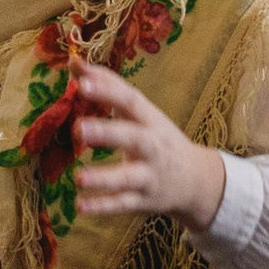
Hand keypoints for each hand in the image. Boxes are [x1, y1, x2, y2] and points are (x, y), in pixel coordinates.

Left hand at [68, 63, 226, 230]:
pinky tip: (81, 207)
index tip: (82, 82)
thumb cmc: (158, 138)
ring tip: (78, 178)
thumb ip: (107, 87)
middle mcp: (152, 146)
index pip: (130, 101)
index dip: (108, 91)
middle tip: (78, 128)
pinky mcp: (143, 201)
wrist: (195, 180)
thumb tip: (73, 61)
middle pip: (133, 138)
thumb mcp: (139, 112)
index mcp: (150, 120)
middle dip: (107, 133)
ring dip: (103, 177)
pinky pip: (123, 205)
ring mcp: (149, 175)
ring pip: (127, 178)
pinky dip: (103, 207)